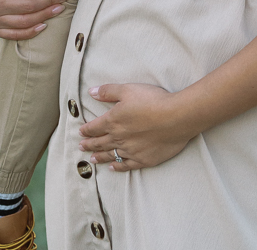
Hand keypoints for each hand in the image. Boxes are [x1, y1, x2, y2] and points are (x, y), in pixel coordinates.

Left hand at [78, 83, 194, 170]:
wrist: (175, 118)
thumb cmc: (152, 101)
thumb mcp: (128, 90)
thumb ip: (109, 91)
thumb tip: (91, 92)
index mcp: (113, 121)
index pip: (95, 127)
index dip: (86, 130)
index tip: (81, 132)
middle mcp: (119, 138)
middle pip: (100, 143)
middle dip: (89, 144)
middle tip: (81, 147)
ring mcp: (131, 151)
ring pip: (111, 155)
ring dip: (100, 157)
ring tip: (92, 159)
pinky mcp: (143, 160)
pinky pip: (126, 165)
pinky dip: (118, 167)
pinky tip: (113, 167)